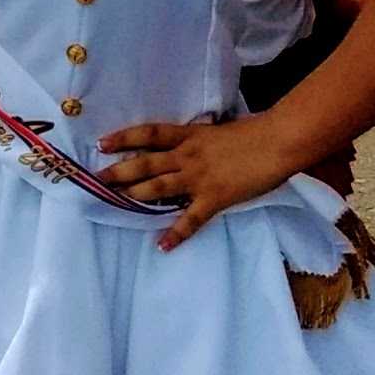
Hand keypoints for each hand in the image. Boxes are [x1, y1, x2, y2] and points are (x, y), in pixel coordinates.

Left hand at [94, 110, 301, 247]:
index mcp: (189, 135)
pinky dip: (176, 233)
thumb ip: (199, 138)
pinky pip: (191, 219)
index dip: (124, 138)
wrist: (277, 141)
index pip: (149, 134)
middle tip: (97, 178)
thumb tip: (186, 142)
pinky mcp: (215, 198)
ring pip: (159, 186)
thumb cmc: (254, 132)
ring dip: (136, 195)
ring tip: (115, 201)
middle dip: (120, 171)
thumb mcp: (218, 130)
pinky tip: (162, 245)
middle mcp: (187, 156)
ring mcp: (199, 178)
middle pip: (146, 162)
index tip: (101, 143)